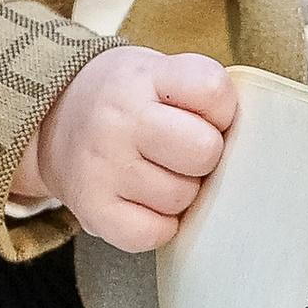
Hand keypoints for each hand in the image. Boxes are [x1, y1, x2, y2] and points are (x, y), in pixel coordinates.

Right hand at [14, 45, 235, 250]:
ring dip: (182, 191)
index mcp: (143, 77)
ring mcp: (103, 167)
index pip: (213, 90)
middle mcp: (119, 120)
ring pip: (183, 198)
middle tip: (182, 150)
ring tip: (158, 172)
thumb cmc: (129, 100)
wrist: (53, 117)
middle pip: (204, 151)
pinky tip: (145, 200)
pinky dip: (160, 224)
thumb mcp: (160, 73)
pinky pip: (155, 233)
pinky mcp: (93, 211)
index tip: (202, 113)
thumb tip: (254, 152)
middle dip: (204, 156)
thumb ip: (203, 97)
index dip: (221, 109)